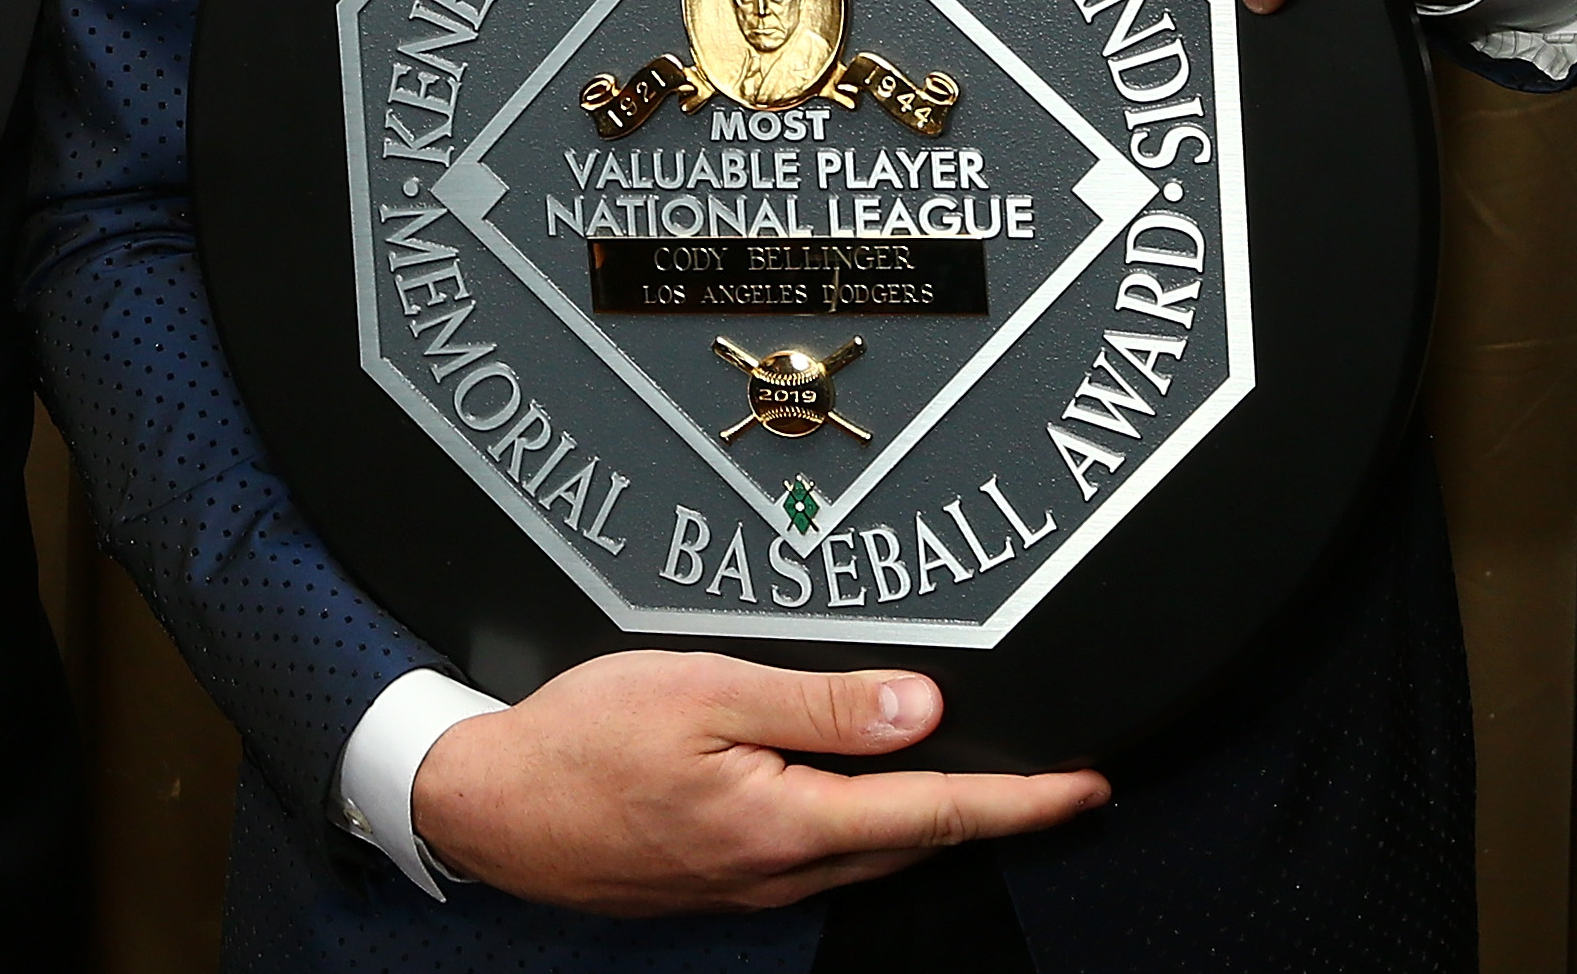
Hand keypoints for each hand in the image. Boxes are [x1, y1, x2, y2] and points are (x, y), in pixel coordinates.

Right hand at [406, 650, 1108, 915]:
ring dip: (927, 821)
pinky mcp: (723, 883)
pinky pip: (820, 855)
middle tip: (1050, 776)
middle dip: (989, 813)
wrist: (490, 808)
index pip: (935, 813)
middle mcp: (781, 872)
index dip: (1022, 801)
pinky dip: (864, 826)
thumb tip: (920, 709)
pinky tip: (859, 791)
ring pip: (868, 853)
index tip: (1085, 786)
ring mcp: (752, 887)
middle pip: (913, 843)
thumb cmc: (582, 741)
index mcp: (787, 823)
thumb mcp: (703, 690)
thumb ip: (817, 701)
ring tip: (973, 779)